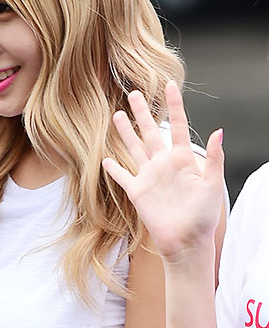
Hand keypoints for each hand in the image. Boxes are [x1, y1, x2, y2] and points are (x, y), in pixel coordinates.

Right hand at [102, 81, 223, 260]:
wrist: (186, 242)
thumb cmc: (204, 216)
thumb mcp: (213, 185)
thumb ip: (214, 159)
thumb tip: (219, 131)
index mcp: (183, 159)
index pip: (178, 126)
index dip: (174, 105)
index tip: (170, 85)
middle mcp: (164, 164)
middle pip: (150, 132)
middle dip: (142, 113)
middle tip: (134, 94)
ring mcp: (149, 177)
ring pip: (134, 148)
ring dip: (126, 132)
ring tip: (117, 115)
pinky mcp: (137, 192)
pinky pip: (123, 176)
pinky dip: (113, 169)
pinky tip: (106, 159)